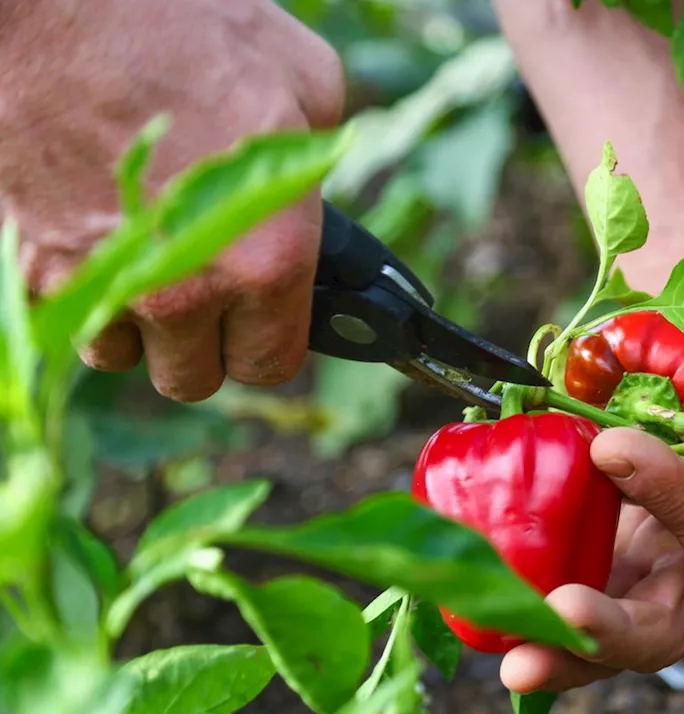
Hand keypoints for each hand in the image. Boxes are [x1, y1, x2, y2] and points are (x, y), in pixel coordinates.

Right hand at [2, 0, 344, 400]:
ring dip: (137, 321)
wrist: (53, 7)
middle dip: (204, 339)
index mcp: (265, 258)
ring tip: (149, 251)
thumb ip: (321, 159)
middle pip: (193, 375)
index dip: (271, 339)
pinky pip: (65, 312)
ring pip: (122, 353)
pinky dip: (82, 287)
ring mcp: (101, 285)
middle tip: (208, 283)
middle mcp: (184, 291)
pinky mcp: (31, 267)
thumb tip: (320, 188)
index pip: (273, 362)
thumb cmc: (183, 29)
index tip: (266, 316)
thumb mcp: (304, 81)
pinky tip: (96, 231)